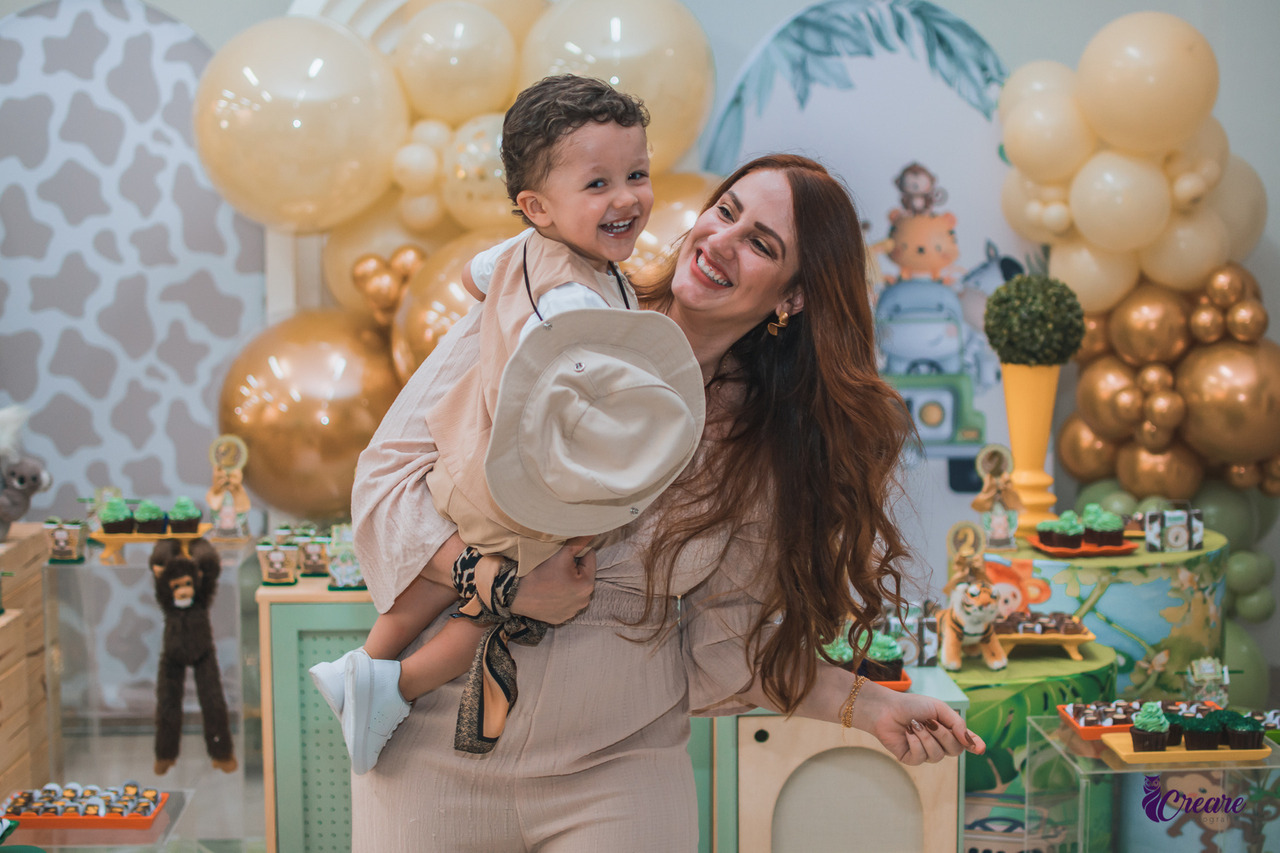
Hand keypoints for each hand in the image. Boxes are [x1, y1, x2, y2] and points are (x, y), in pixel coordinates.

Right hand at [510, 536, 596, 623]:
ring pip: (575, 588)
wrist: (515, 593)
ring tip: (553, 578)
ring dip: (569, 582)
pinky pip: (566, 602)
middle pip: (583, 575)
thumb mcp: (562, 553)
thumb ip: (580, 541)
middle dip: (575, 568)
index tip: (564, 553)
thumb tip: (592, 531)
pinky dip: (561, 595)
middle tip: (557, 565)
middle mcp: (584, 602)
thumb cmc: (539, 571)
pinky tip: (549, 590)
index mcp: (587, 585)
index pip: (590, 558)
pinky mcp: (561, 618)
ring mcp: (572, 612)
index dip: (578, 551)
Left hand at [854, 683, 984, 765]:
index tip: (980, 749)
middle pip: (955, 750)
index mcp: (948, 729)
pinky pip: (920, 758)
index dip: (975, 745)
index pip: (966, 741)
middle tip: (930, 722)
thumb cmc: (912, 705)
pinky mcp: (911, 758)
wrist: (886, 708)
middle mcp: (939, 743)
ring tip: (915, 724)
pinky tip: (907, 732)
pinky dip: (914, 742)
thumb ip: (957, 723)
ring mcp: (926, 752)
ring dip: (926, 737)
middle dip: (943, 735)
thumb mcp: (939, 709)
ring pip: (937, 756)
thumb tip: (971, 743)